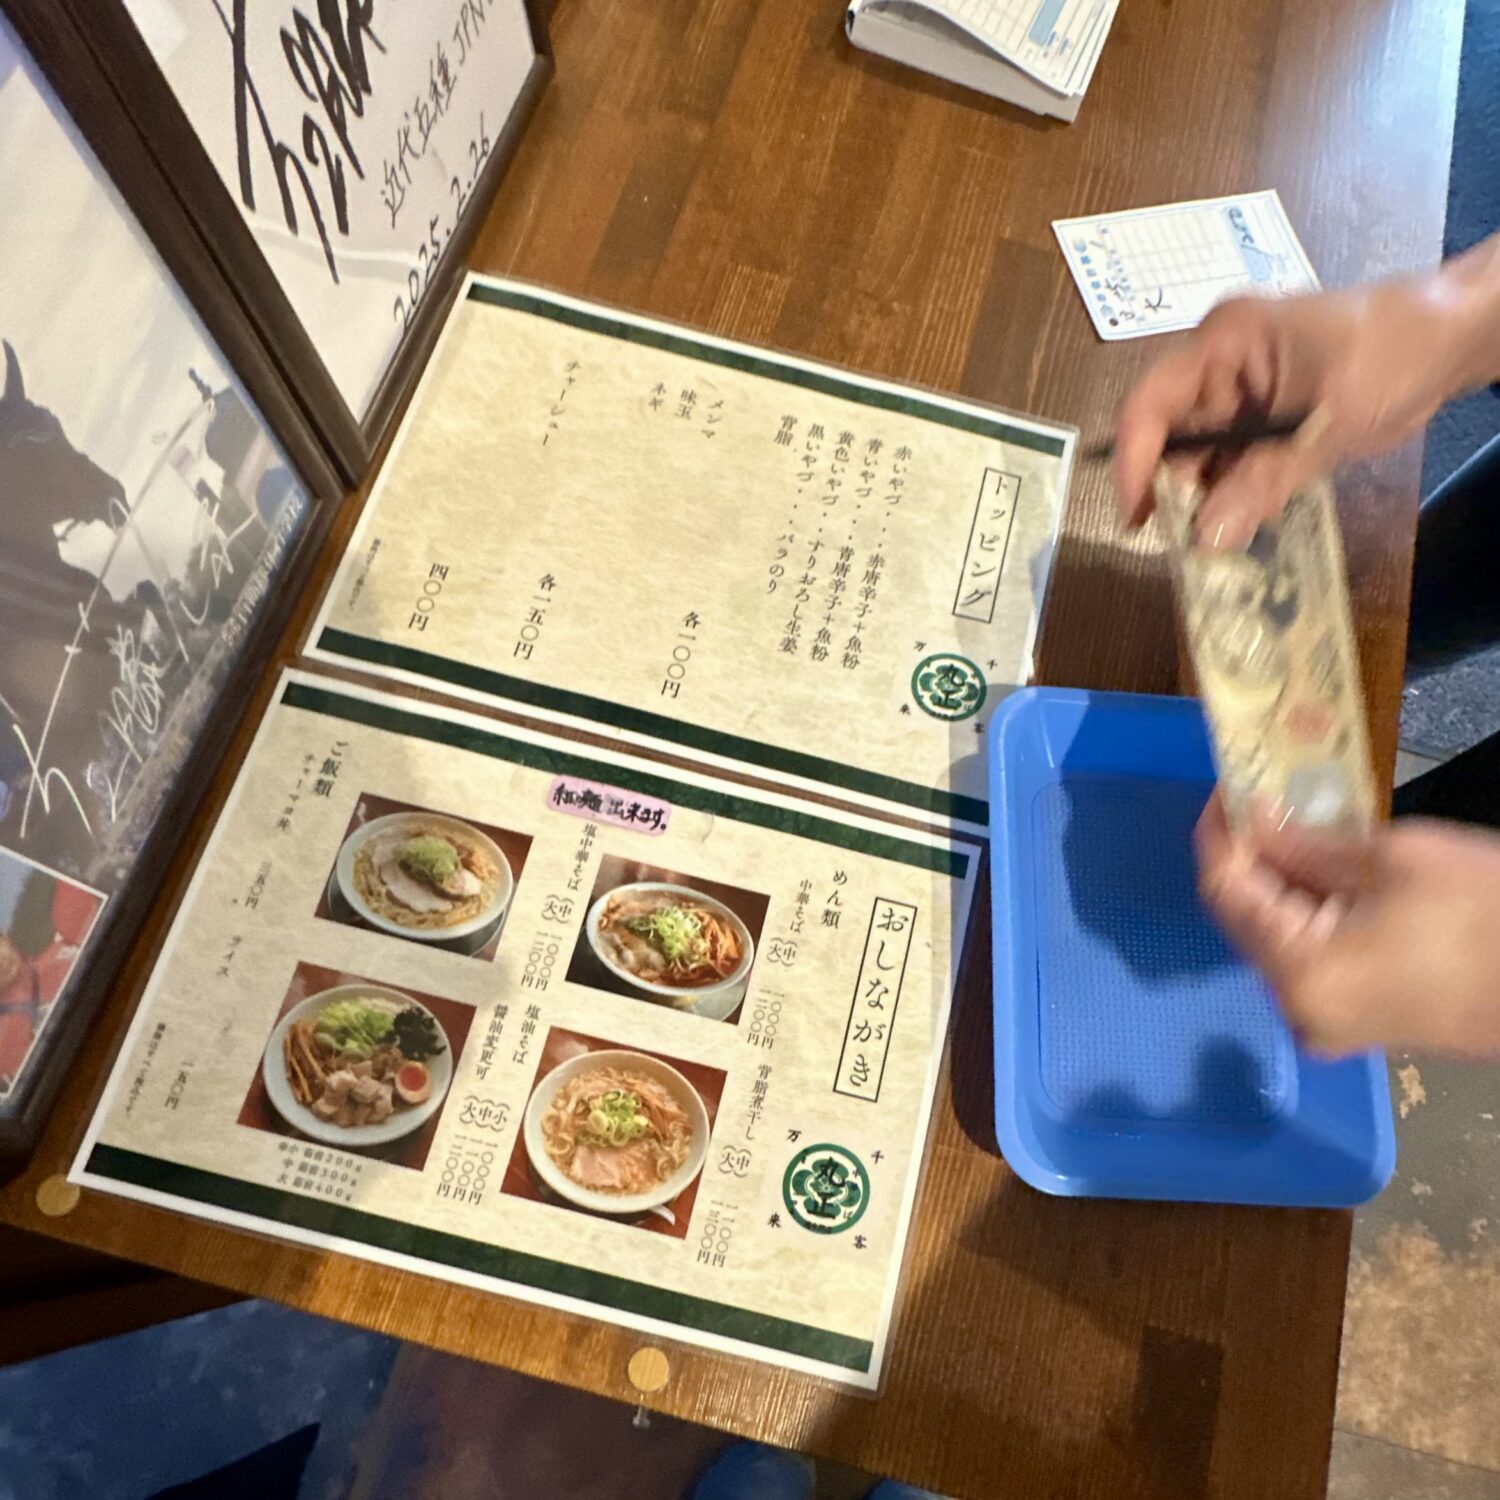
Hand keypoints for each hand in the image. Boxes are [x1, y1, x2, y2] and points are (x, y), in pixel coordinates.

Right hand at [1112, 281, 1463, 548]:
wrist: (1450, 338)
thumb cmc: (1393, 352)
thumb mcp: (1329, 420)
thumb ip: (1266, 480)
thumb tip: (1207, 539)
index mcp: (1224, 341)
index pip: (1151, 403)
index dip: (1134, 462)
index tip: (1137, 518)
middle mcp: (1219, 365)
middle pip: (1168, 434)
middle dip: (1171, 489)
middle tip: (1179, 543)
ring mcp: (1241, 392)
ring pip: (1199, 456)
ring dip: (1204, 499)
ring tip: (1212, 542)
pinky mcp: (1262, 418)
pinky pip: (1232, 462)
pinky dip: (1234, 495)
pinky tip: (1241, 525)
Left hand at [1195, 796, 1499, 1056]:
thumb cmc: (1492, 914)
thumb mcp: (1395, 857)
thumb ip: (1307, 842)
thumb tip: (1255, 819)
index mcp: (1301, 973)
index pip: (1225, 890)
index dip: (1221, 831)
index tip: (1228, 783)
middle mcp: (1299, 1009)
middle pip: (1245, 915)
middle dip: (1250, 851)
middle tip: (1262, 792)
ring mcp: (1327, 1022)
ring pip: (1276, 934)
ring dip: (1280, 876)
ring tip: (1295, 817)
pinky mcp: (1357, 1020)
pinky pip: (1309, 954)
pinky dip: (1309, 907)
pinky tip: (1324, 863)